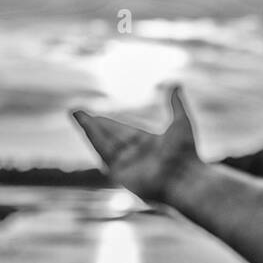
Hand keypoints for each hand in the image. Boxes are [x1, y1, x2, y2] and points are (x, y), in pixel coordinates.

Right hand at [70, 86, 199, 204]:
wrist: (185, 179)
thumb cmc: (187, 153)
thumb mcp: (180, 122)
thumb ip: (175, 104)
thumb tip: (176, 84)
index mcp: (150, 145)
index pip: (125, 132)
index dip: (109, 123)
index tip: (96, 115)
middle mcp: (136, 156)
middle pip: (110, 137)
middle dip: (93, 125)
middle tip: (77, 112)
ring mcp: (128, 165)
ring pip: (103, 143)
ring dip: (89, 129)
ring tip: (76, 115)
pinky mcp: (120, 174)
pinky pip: (104, 154)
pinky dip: (94, 139)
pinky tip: (86, 127)